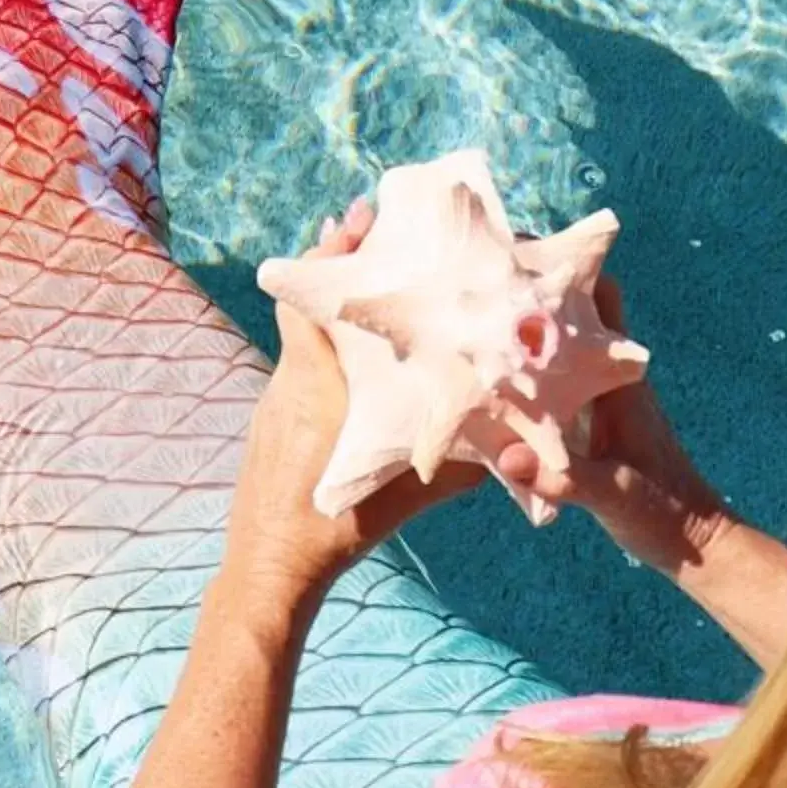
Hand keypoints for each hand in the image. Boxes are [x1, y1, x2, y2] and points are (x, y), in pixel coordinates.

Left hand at [217, 203, 482, 616]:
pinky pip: (302, 369)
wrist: (268, 571)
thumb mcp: (407, 494)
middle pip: (313, 307)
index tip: (359, 216)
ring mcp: (276, 402)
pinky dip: (331, 354)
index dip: (333, 254)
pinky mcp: (272, 426)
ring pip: (308, 339)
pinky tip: (364, 367)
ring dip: (341, 315)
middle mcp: (290, 382)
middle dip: (345, 270)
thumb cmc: (331, 530)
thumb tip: (518, 441)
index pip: (312, 301)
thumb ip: (462, 464)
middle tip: (380, 233)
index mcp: (316, 385)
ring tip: (383, 295)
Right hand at [495, 280, 786, 665]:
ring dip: (527, 331)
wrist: (697, 546)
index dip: (570, 265)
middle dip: (534, 290)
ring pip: (560, 349)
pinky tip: (489, 382)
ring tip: (472, 315)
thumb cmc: (665, 516)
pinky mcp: (593, 429)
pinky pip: (554, 384)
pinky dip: (526, 374)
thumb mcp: (612, 498)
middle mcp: (611, 381)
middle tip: (480, 271)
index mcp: (621, 382)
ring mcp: (602, 403)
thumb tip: (511, 457)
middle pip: (572, 315)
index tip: (524, 242)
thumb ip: (563, 479)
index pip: (602, 300)